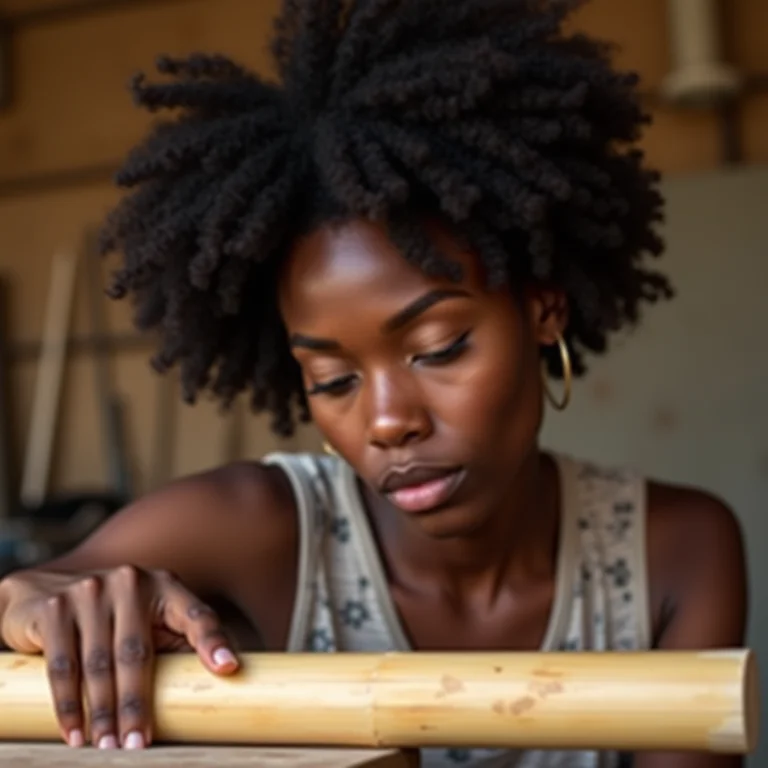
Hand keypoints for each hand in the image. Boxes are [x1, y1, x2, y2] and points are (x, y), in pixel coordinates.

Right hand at [0, 565, 238, 749]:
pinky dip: (68, 705)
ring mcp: (90, 590)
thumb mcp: (147, 620)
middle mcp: (131, 582)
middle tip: (138, 747)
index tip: (228, 668)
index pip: (196, 615)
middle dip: (137, 705)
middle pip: (137, 653)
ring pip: (98, 664)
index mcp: (165, 586)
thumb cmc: (110, 616)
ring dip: (102, 713)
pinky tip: (75, 733)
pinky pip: (62, 665)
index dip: (213, 641)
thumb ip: (174, 644)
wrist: (41, 591)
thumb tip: (215, 687)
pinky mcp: (55, 608)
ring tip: (107, 747)